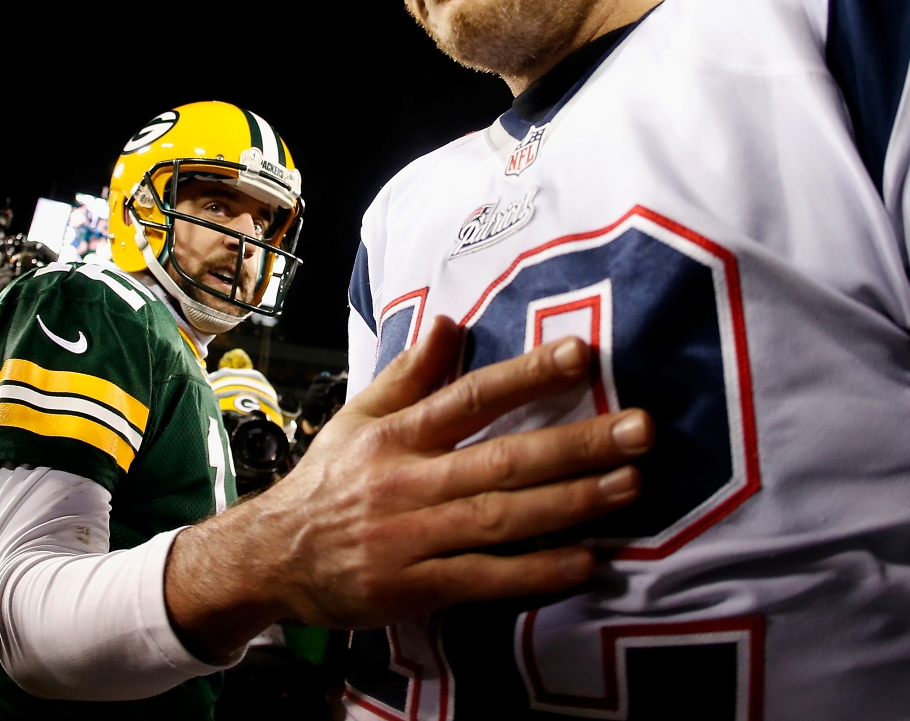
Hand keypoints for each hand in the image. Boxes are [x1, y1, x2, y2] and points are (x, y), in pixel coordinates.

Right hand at [164, 316, 652, 660]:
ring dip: (572, 503)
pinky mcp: (414, 588)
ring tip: (630, 485)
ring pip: (503, 518)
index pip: (471, 396)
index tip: (582, 354)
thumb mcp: (358, 417)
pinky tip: (586, 561)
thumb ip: (409, 372)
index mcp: (399, 435)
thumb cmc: (328, 482)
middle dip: (577, 443)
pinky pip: (485, 580)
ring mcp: (412, 538)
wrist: (269, 558)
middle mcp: (409, 482)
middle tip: (640, 429)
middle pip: (503, 458)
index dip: (527, 374)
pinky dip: (537, 572)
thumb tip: (451, 321)